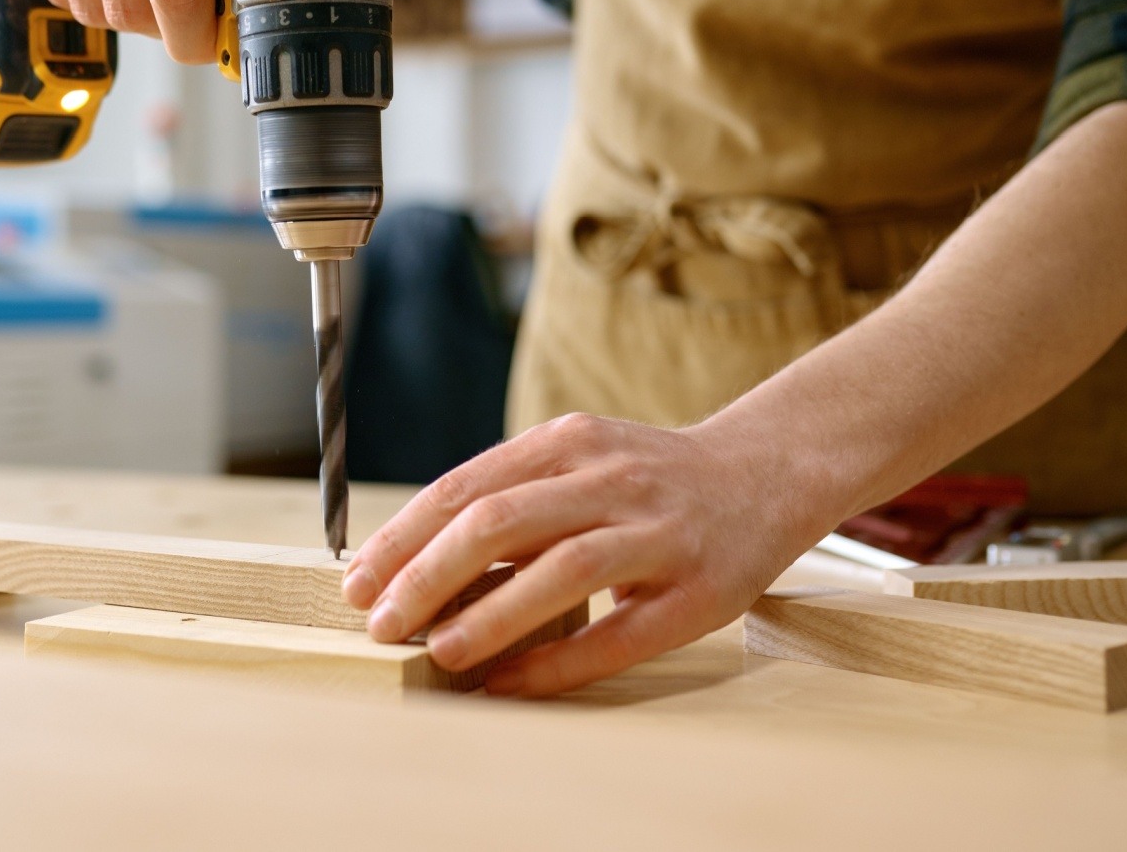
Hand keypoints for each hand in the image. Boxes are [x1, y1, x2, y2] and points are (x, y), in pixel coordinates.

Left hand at [341, 411, 837, 696]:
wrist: (767, 473)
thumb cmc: (651, 478)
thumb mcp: (580, 460)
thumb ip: (514, 496)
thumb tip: (415, 563)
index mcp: (570, 443)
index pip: (467, 487)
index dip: (405, 537)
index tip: (359, 581)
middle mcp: (611, 479)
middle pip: (500, 522)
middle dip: (428, 575)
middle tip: (382, 623)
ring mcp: (658, 532)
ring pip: (561, 570)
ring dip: (489, 615)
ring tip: (438, 650)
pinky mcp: (696, 591)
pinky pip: (618, 633)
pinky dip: (558, 661)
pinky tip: (512, 683)